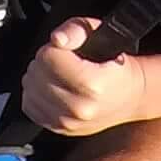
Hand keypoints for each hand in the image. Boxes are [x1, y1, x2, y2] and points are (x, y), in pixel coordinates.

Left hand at [18, 18, 144, 136]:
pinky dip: (35, 95)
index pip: (49, 56)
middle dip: (46, 61)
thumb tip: (57, 39)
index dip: (55, 47)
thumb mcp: (101, 35)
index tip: (68, 50)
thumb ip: (76, 30)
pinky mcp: (59, 130)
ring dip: (39, 78)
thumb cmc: (115, 64)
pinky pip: (29, 107)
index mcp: (91, 84)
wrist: (131, 97)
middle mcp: (78, 108)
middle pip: (36, 73)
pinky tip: (51, 88)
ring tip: (58, 74)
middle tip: (63, 61)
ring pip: (29, 90)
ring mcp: (68, 123)